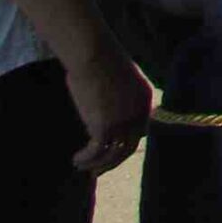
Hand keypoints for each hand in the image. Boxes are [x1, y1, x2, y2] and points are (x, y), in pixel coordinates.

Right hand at [63, 39, 151, 172]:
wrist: (91, 52)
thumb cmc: (98, 57)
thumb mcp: (117, 77)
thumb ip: (118, 95)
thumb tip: (106, 106)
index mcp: (145, 98)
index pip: (139, 130)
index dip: (125, 144)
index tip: (112, 152)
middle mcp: (138, 113)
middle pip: (128, 146)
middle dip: (113, 161)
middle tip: (99, 170)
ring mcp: (122, 121)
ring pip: (113, 153)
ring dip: (98, 164)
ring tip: (83, 168)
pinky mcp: (104, 126)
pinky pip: (96, 150)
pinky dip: (86, 158)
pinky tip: (76, 160)